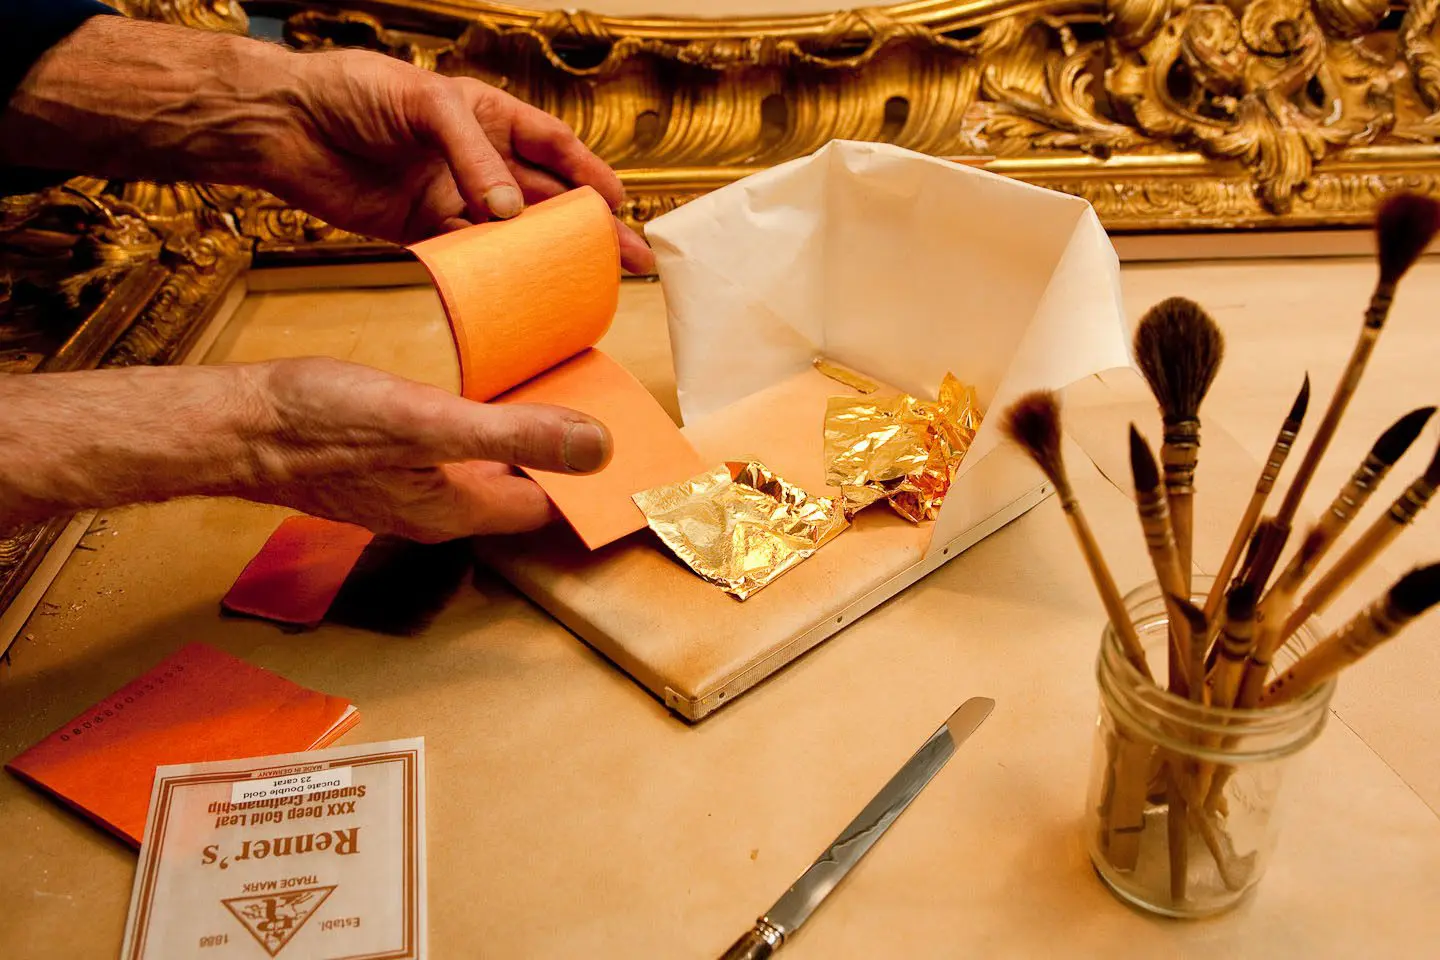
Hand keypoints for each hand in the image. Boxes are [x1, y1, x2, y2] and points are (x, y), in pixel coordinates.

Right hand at [239, 357, 611, 540]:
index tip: (628, 457)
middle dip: (565, 467)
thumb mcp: (427, 422)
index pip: (548, 509)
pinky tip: (487, 401)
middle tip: (606, 421)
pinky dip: (485, 434)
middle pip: (522, 496)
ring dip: (526, 448)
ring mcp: (409, 489)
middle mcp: (439, 510)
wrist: (235, 425)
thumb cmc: (318, 422)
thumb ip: (513, 436)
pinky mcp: (386, 463)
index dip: (590, 488)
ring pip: (489, 476)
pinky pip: (455, 456)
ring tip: (563, 405)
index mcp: (458, 510)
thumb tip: (597, 448)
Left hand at [269, 49, 653, 272]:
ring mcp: (450, 197)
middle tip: (628, 258)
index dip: (590, 175)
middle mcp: (475, 159)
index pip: (554, 146)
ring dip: (547, 258)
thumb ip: (473, 158)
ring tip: (585, 284)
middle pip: (547, 197)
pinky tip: (518, 292)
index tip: (618, 206)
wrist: (283, 125)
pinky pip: (468, 257)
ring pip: (513, 234)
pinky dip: (492, 275)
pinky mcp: (420, 231)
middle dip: (589, 228)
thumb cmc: (350, 91)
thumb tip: (509, 213)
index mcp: (487, 115)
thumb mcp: (424, 107)